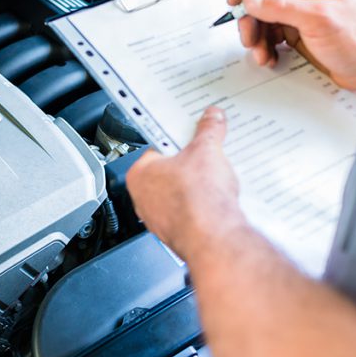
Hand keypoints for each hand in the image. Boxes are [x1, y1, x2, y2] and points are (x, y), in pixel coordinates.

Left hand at [126, 107, 247, 259]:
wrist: (214, 238)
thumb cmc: (197, 200)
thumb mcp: (207, 150)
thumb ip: (209, 130)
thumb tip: (212, 118)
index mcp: (139, 174)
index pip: (156, 147)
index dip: (177, 139)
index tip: (191, 135)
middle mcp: (142, 199)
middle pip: (169, 171)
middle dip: (189, 164)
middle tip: (207, 157)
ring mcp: (158, 220)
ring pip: (179, 194)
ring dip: (196, 187)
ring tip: (214, 181)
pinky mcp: (176, 234)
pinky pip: (189, 214)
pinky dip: (202, 208)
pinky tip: (216, 203)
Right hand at [227, 0, 355, 93]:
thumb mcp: (319, 19)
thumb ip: (283, 7)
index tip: (236, 0)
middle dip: (251, 17)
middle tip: (248, 35)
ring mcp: (300, 11)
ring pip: (264, 17)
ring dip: (257, 35)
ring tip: (260, 52)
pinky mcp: (298, 30)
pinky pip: (271, 34)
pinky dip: (265, 46)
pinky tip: (270, 57)